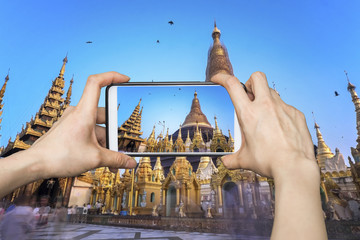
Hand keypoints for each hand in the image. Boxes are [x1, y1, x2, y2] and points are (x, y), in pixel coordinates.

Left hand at [29, 71, 135, 178]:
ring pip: (96, 126)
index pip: (96, 82)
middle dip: (113, 133)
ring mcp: (72, 121)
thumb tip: (130, 163)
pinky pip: (87, 132)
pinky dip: (95, 144)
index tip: (125, 79)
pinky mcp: (69, 130)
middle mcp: (78, 113)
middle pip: (103, 114)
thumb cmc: (60, 156)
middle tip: (118, 148)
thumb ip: (116, 159)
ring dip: (104, 143)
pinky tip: (98, 159)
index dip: (112, 76)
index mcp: (84, 112)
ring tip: (109, 161)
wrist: (35, 164)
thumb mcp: (95, 159)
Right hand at [211, 72, 326, 239]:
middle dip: (250, 82)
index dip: (223, 77)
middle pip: (256, 77)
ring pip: (272, 92)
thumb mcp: (245, 160)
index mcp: (248, 114)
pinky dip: (280, 113)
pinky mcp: (296, 114)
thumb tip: (226, 162)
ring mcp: (283, 108)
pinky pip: (286, 106)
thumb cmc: (269, 162)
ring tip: (265, 116)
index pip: (232, 85)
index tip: (219, 78)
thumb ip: (233, 159)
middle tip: (249, 95)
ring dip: (265, 98)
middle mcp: (266, 106)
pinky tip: (280, 128)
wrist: (294, 167)